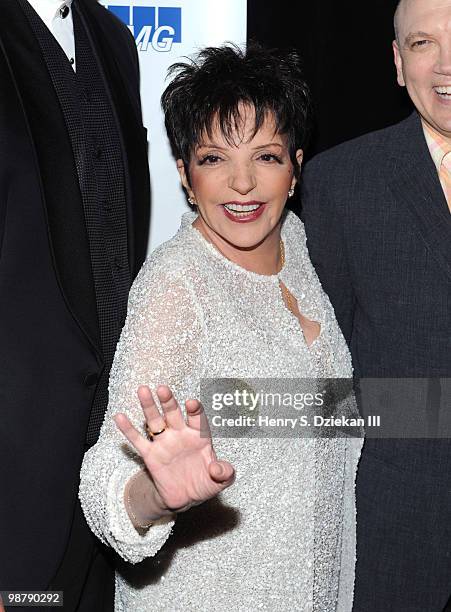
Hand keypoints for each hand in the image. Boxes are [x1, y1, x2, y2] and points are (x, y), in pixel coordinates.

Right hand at [114, 385, 234, 520]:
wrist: (186, 498)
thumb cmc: (205, 483)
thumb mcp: (221, 481)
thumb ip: (225, 473)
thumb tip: (217, 468)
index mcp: (199, 437)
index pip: (198, 420)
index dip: (195, 411)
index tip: (192, 404)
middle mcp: (181, 435)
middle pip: (174, 414)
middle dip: (169, 402)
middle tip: (163, 389)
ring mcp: (165, 444)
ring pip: (155, 421)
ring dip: (149, 406)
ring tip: (143, 390)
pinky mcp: (151, 456)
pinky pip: (138, 441)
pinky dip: (128, 429)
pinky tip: (120, 417)